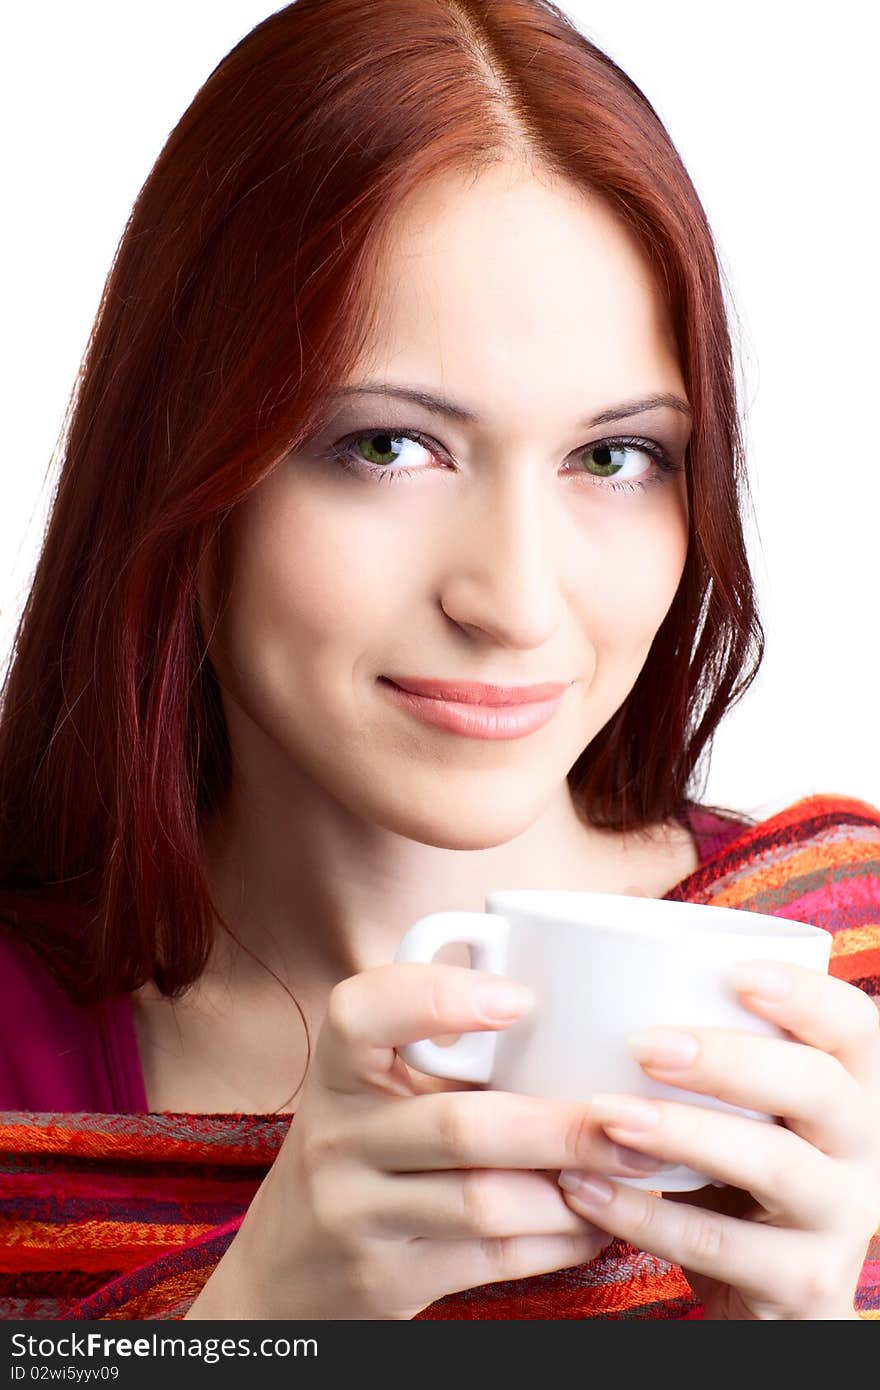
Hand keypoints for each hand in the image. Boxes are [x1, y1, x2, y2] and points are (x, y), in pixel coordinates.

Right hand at [191, 961, 672, 1319]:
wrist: (283, 1270)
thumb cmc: (358, 1150)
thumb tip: (578, 1008)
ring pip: (486, 1202)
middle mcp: (338, 1138)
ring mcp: (358, 1214)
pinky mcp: (387, 1278)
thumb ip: (440, 1045)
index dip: (439, 997)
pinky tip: (599, 1219)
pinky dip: (560, 1239)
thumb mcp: (370, 1088)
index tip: (521, 998)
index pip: (361, 1013)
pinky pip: (492, 1258)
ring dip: (574, 1189)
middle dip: (562, 1124)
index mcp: (338, 1069)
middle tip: (632, 1116)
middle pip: (460, 1124)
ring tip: (635, 1171)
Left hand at [556, 961, 879, 1318]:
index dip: (807, 996)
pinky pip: (719, 1245)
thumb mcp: (746, 1110)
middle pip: (817, 1088)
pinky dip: (643, 1215)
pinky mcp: (803, 1283)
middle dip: (728, 1059)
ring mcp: (843, 1220)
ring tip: (605, 1112)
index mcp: (856, 1090)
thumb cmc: (735, 1172)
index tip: (735, 973)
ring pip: (774, 1166)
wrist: (761, 1296)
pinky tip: (585, 1187)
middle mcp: (866, 1149)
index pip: (856, 1028)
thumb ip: (712, 1053)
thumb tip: (603, 974)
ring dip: (682, 1133)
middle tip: (642, 1044)